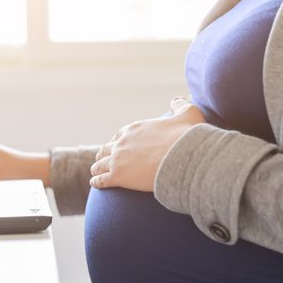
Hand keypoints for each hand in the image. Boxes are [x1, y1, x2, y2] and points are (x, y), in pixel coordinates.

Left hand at [90, 97, 204, 191]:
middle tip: (101, 160)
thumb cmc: (186, 137)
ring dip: (97, 168)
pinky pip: (101, 179)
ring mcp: (118, 159)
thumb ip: (180, 106)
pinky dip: (97, 181)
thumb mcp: (188, 114)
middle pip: (107, 149)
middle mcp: (122, 142)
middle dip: (104, 154)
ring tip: (95, 172)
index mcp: (134, 129)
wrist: (183, 157)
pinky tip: (95, 183)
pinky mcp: (118, 176)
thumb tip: (177, 99)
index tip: (115, 146)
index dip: (116, 142)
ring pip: (100, 164)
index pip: (119, 135)